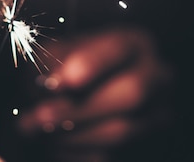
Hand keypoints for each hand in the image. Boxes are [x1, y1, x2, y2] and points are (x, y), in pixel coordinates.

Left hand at [16, 26, 175, 161]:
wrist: (89, 93)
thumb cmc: (72, 67)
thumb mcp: (60, 54)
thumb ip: (51, 64)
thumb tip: (46, 86)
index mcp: (134, 43)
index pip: (119, 48)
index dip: (91, 63)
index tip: (61, 81)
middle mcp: (155, 75)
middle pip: (131, 92)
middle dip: (80, 108)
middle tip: (40, 117)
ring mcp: (156, 112)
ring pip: (122, 129)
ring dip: (74, 135)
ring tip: (37, 131)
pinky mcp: (147, 143)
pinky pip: (112, 154)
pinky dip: (78, 152)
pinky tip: (53, 145)